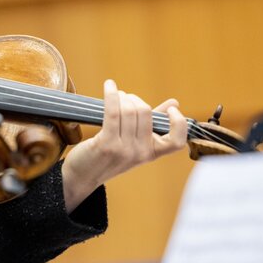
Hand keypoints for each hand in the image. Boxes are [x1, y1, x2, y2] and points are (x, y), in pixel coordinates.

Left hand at [61, 79, 187, 212]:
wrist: (83, 175)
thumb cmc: (108, 155)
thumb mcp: (133, 142)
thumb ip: (152, 123)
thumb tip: (175, 103)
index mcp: (151, 153)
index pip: (177, 141)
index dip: (178, 123)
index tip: (170, 109)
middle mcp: (141, 153)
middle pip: (145, 113)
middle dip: (134, 99)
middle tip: (124, 97)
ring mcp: (124, 150)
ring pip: (129, 110)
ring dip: (121, 96)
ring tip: (115, 95)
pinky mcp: (107, 144)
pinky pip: (113, 113)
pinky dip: (111, 95)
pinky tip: (109, 86)